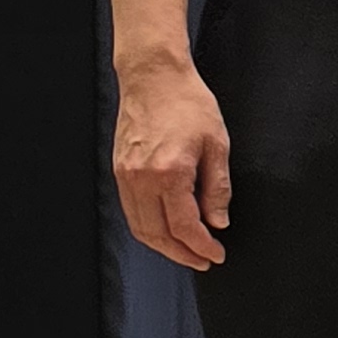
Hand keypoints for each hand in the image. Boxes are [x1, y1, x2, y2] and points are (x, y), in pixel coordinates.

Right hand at [113, 56, 231, 271]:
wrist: (153, 77)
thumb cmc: (189, 104)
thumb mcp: (217, 144)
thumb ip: (217, 187)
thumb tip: (218, 222)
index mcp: (168, 173)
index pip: (184, 226)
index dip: (202, 246)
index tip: (216, 255)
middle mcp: (141, 178)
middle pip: (157, 234)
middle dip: (181, 254)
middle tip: (203, 260)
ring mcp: (125, 175)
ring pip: (140, 226)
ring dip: (162, 245)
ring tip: (186, 251)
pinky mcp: (119, 170)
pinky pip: (131, 210)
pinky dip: (148, 227)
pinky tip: (166, 229)